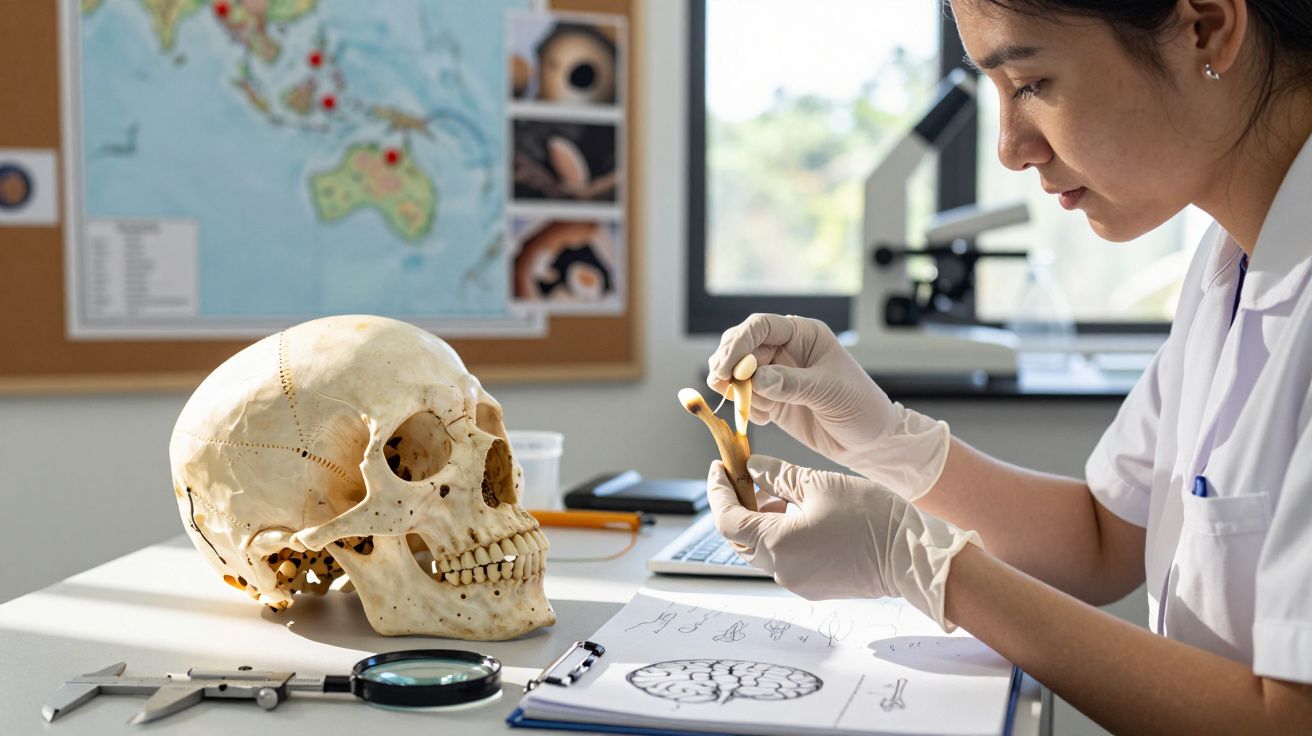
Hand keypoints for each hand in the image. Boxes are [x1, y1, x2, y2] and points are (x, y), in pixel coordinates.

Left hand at [706, 455, 979, 630]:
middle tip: (742, 475)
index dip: (718, 492)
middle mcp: (781, 570)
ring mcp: (797, 582)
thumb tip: (753, 468)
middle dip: (738, 504)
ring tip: (775, 490)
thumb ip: (778, 476)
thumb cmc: (869, 517)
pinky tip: (795, 512)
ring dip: (761, 520)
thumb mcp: (818, 484)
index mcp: (776, 544)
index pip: (726, 520)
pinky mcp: (813, 586)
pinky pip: (784, 559)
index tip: (719, 468)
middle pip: (740, 537)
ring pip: (762, 548)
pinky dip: (780, 535)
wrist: (911, 556)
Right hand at [707, 313, 949, 499]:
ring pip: (736, 373)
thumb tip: (755, 379)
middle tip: (725, 386)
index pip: (760, 327)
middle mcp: (785, 349)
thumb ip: (791, 384)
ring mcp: (776, 374)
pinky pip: (744, 398)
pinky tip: (765, 419)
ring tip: (751, 408)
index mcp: (803, 334)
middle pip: (740, 346)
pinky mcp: (771, 399)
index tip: (727, 368)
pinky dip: (744, 408)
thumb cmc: (860, 407)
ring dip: (734, 389)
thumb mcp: (829, 391)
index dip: (738, 343)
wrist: (869, 442)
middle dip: (728, 366)